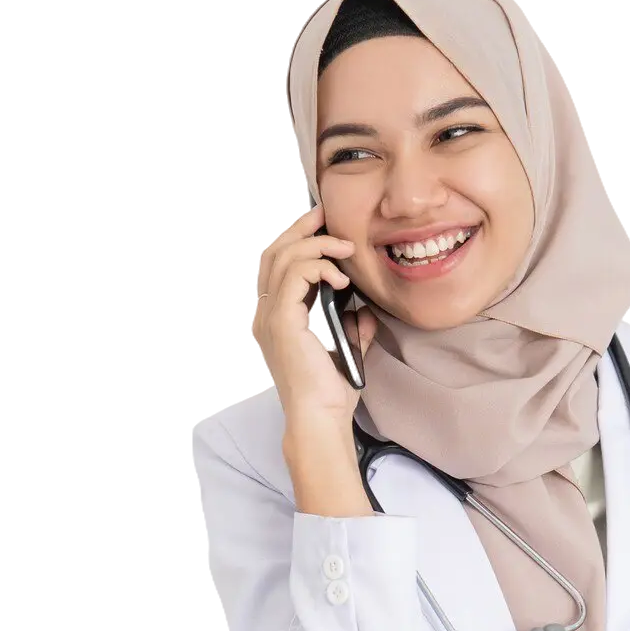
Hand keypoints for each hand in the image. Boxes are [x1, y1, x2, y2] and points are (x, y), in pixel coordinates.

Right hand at [251, 203, 379, 430]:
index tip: (320, 222)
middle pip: (271, 251)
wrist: (320, 417)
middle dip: (299, 227)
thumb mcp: (343, 350)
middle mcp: (265, 312)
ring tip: (344, 248)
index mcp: (276, 316)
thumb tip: (364, 312)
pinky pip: (296, 276)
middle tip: (324, 213)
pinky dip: (319, 268)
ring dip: (316, 245)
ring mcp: (270, 315)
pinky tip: (341, 278)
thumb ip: (351, 328)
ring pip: (283, 257)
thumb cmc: (328, 392)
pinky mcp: (282, 320)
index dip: (293, 236)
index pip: (274, 263)